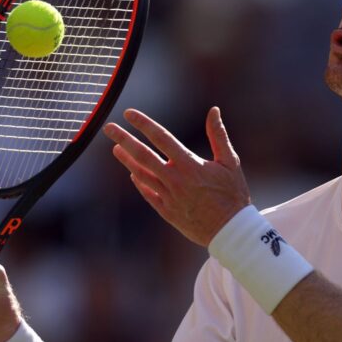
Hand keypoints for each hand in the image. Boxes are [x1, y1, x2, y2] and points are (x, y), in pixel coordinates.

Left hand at [103, 107, 250, 246]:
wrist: (230, 231)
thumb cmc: (233, 195)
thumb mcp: (230, 162)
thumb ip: (218, 135)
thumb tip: (213, 110)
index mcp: (190, 165)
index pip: (161, 138)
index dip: (144, 124)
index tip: (129, 113)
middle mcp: (175, 179)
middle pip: (143, 155)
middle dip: (124, 139)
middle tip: (108, 128)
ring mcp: (168, 196)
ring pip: (141, 174)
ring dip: (127, 160)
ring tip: (116, 148)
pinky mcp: (166, 211)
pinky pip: (148, 193)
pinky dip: (139, 182)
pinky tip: (133, 173)